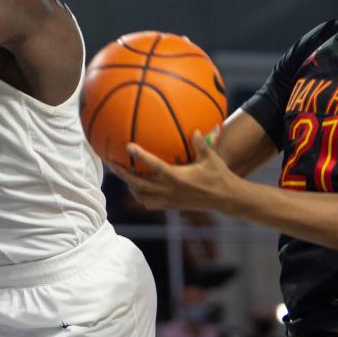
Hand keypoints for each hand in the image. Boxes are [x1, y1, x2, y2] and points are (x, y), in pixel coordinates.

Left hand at [109, 129, 236, 211]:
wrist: (225, 199)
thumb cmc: (219, 175)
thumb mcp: (211, 158)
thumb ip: (201, 144)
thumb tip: (195, 130)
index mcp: (177, 177)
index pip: (154, 166)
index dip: (140, 156)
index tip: (128, 146)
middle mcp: (170, 190)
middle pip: (139, 185)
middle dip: (124, 175)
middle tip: (113, 164)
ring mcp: (169, 200)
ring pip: (142, 196)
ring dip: (131, 186)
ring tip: (123, 175)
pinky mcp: (172, 206)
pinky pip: (150, 204)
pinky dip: (141, 196)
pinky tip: (139, 188)